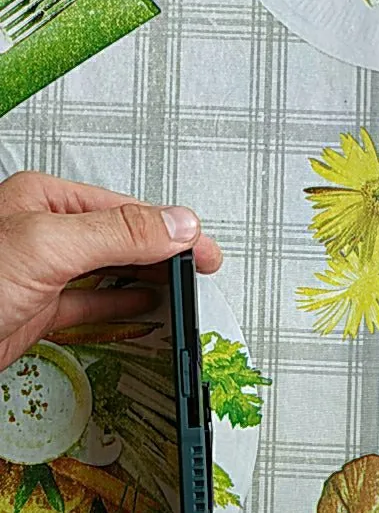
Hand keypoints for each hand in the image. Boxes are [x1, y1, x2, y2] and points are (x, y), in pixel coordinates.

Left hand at [0, 171, 221, 370]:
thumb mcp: (47, 246)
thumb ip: (115, 233)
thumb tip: (174, 224)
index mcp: (47, 202)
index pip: (126, 210)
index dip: (172, 229)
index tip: (204, 250)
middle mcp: (47, 233)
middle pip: (122, 237)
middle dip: (166, 253)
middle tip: (203, 269)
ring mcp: (44, 273)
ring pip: (111, 271)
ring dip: (149, 279)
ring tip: (183, 287)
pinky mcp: (39, 310)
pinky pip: (93, 305)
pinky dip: (122, 308)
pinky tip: (143, 308)